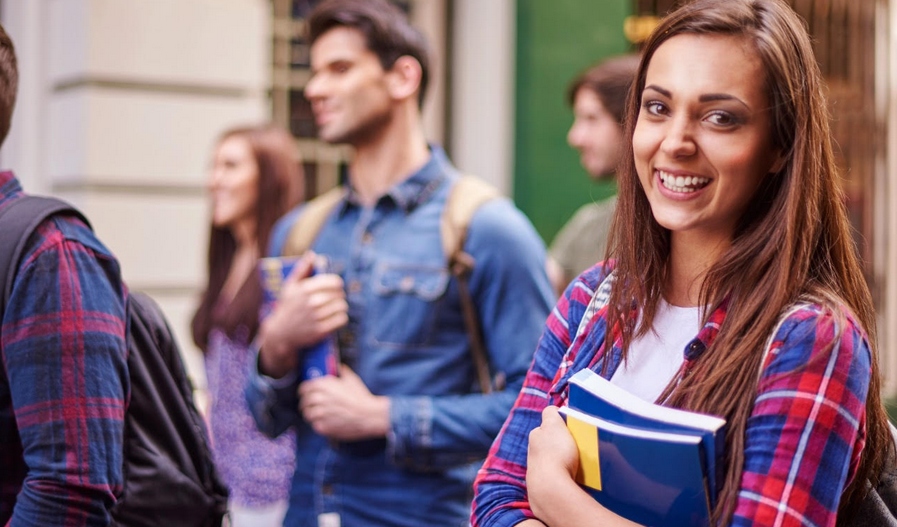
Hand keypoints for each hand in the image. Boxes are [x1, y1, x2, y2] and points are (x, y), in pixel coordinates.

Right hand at [258, 252, 347, 377]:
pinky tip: (337, 317)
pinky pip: (341, 320)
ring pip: (342, 306)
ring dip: (341, 306)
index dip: (337, 283)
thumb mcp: (290, 286)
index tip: (335, 286)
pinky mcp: (320, 331)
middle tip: (336, 298)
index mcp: (305, 289)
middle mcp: (311, 302)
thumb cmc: (287, 306)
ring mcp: (316, 317)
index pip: (334, 281)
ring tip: (337, 307)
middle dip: (339, 295)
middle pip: (339, 294)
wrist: (280, 333)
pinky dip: (341, 318)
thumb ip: (302, 269)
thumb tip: (312, 254)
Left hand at [298, 364, 389, 440]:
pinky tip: (327, 422)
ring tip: (319, 415)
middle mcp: (318, 399)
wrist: (368, 415)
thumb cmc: (361, 397)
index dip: (304, 391)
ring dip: (311, 414)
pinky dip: (319, 424)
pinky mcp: (323, 427)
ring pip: (308, 415)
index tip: (306, 394)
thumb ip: (342, 371)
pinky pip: (315, 425)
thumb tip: (339, 366)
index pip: (304, 388)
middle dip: (307, 404)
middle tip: (312, 406)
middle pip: (304, 402)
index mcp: (322, 385)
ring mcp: (319, 414)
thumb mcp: (352, 379)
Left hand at [527, 406, 579, 519]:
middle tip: (577, 446)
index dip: (560, 423)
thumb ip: (551, 414)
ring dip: (562, 459)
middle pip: (549, 442)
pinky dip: (562, 475)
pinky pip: (556, 476)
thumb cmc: (555, 454)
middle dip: (561, 443)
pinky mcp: (542, 486)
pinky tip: (572, 477)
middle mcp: (532, 451)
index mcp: (535, 435)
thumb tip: (552, 409)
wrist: (550, 489)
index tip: (572, 428)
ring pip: (552, 459)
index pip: (547, 423)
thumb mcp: (554, 425)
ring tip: (578, 463)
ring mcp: (536, 470)